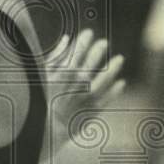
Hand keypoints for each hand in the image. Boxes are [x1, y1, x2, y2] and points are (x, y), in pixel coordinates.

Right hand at [42, 29, 125, 156]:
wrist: (45, 131)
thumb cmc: (43, 100)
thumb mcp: (42, 78)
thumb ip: (54, 58)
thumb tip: (67, 38)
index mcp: (55, 82)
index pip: (69, 59)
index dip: (80, 44)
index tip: (89, 32)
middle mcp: (67, 93)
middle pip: (84, 70)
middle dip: (95, 54)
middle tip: (104, 42)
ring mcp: (78, 105)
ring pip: (97, 86)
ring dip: (110, 72)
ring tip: (120, 58)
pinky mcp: (87, 116)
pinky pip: (103, 103)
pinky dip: (113, 93)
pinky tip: (121, 82)